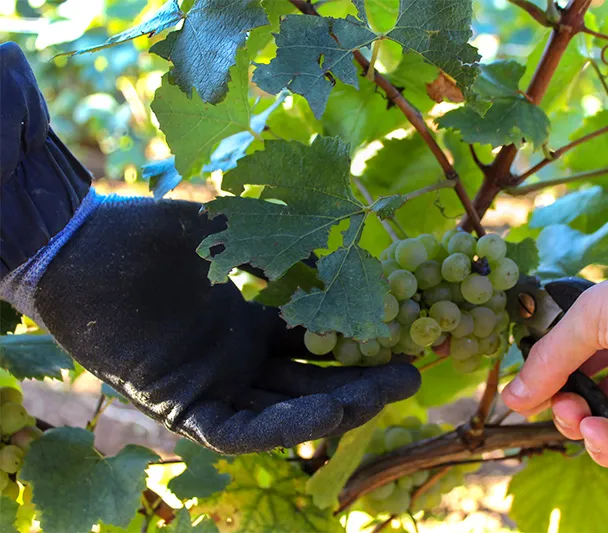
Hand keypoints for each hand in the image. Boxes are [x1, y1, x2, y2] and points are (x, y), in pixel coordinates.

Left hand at [33, 198, 419, 453]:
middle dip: (361, 381)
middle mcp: (234, 359)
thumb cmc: (144, 233)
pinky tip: (324, 411)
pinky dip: (280, 426)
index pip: (314, 344)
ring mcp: (210, 383)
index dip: (357, 344)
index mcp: (246, 323)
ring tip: (381, 395)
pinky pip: (236, 430)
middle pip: (310, 381)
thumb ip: (275, 248)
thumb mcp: (224, 232)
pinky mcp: (179, 405)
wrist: (77, 245)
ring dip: (333, 407)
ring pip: (281, 412)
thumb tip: (332, 254)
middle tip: (412, 374)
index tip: (402, 335)